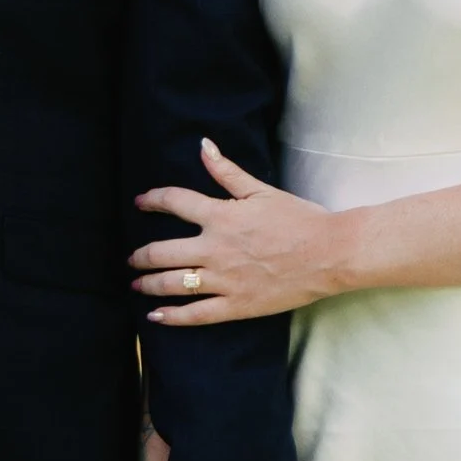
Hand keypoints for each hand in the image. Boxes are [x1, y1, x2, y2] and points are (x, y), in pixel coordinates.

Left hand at [131, 140, 347, 324]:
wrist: (330, 254)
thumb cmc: (300, 219)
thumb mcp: (261, 190)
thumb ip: (227, 171)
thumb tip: (203, 145)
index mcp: (221, 216)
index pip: (174, 202)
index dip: (152, 200)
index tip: (140, 202)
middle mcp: (214, 248)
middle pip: (161, 251)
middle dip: (140, 256)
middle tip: (131, 259)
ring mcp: (223, 280)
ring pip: (172, 283)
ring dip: (148, 283)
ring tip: (136, 283)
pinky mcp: (236, 305)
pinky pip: (195, 313)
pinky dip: (172, 316)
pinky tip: (155, 315)